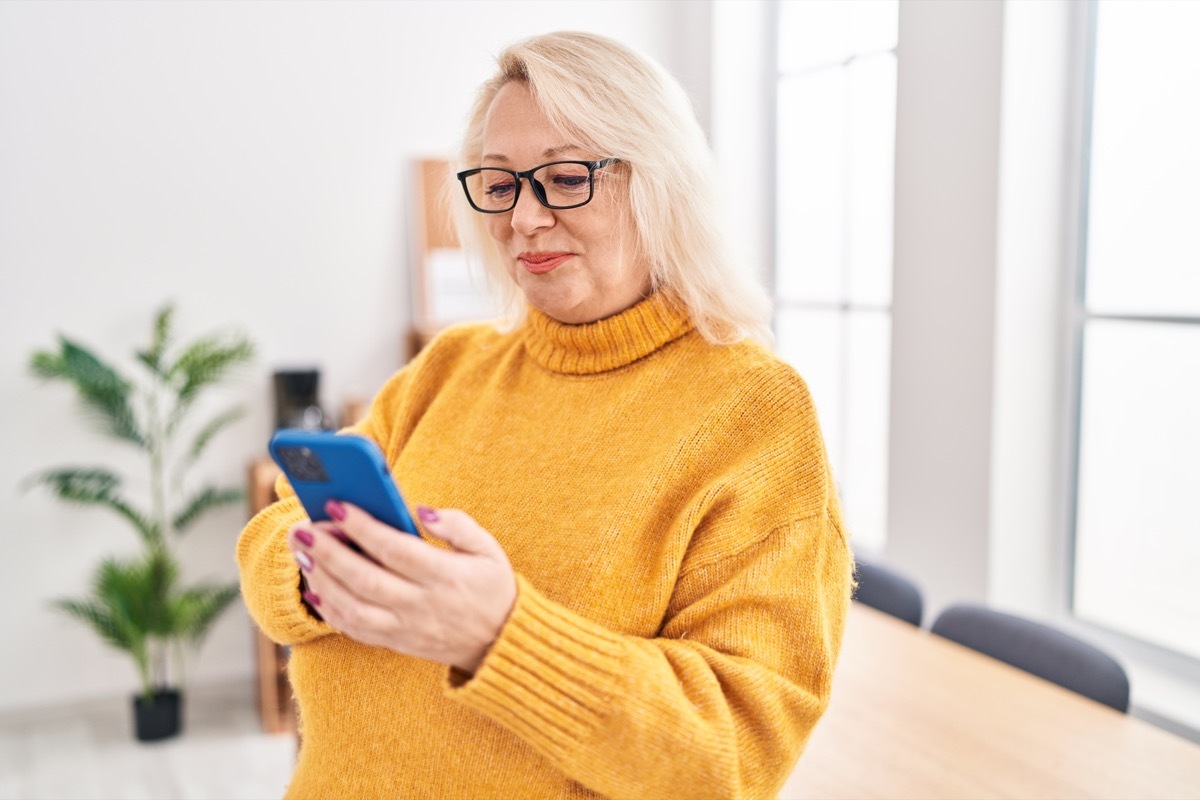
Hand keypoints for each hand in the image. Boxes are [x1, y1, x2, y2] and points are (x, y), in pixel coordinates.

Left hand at [287, 501, 516, 673]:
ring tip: (303, 552)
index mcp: (446, 575)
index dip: (363, 527)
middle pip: (364, 579)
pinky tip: (313, 587)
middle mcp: (421, 604)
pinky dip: (328, 610)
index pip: (395, 549)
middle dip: (328, 552)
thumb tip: (421, 510)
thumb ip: (457, 525)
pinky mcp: (395, 642)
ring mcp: (405, 627)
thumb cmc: (491, 587)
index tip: (337, 504)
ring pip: (352, 607)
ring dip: (321, 579)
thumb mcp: (489, 549)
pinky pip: (354, 629)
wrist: (499, 643)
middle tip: (302, 529)